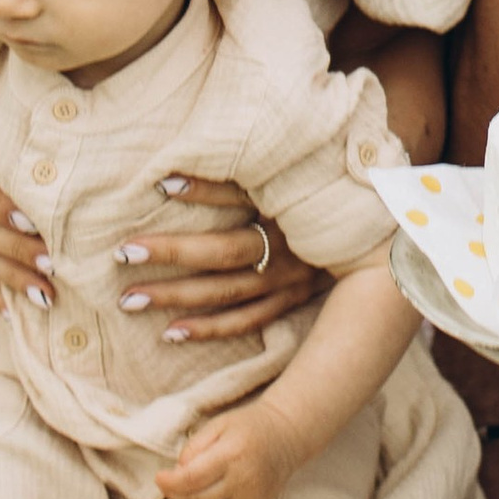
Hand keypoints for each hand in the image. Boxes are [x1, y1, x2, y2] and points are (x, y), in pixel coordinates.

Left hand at [120, 177, 319, 340]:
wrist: (374, 239)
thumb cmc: (320, 198)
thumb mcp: (291, 177)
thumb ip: (245, 171)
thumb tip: (183, 165)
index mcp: (289, 209)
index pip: (239, 196)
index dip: (202, 191)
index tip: (159, 184)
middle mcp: (289, 247)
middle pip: (224, 251)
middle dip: (173, 252)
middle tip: (124, 253)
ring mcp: (290, 282)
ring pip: (228, 293)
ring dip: (178, 297)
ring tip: (130, 299)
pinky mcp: (291, 304)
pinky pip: (246, 323)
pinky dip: (208, 330)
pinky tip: (170, 334)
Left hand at [156, 401, 303, 498]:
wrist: (286, 436)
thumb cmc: (248, 426)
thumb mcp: (218, 424)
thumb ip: (195, 446)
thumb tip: (178, 471)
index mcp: (233, 453)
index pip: (192, 478)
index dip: (170, 482)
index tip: (158, 477)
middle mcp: (244, 479)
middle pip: (197, 498)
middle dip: (175, 494)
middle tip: (166, 484)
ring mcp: (251, 496)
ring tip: (180, 488)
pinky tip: (202, 492)